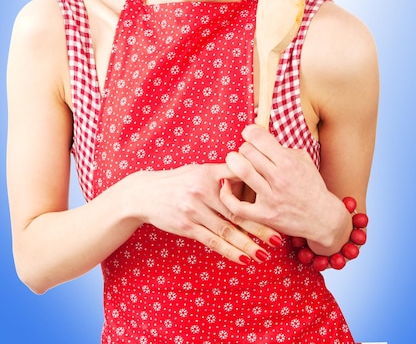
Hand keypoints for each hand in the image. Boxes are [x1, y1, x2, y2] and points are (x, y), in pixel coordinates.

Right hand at [131, 162, 280, 264]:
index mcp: (208, 173)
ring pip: (227, 230)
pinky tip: (243, 258)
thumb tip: (249, 174)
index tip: (276, 201)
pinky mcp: (187, 226)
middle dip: (259, 226)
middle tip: (278, 237)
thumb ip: (222, 173)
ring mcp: (194, 210)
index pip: (238, 180)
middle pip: (237, 211)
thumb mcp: (198, 170)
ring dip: (247, 244)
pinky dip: (230, 251)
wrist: (145, 194)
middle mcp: (202, 191)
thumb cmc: (177, 180)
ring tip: (264, 254)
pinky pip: (212, 242)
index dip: (258, 191)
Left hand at [220, 124, 331, 240]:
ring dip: (233, 163)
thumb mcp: (303, 160)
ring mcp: (270, 198)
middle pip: (247, 151)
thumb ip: (281, 147)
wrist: (323, 218)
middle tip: (246, 152)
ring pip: (241, 171)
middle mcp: (279, 178)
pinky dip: (226, 193)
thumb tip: (259, 135)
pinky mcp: (264, 216)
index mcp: (288, 162)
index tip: (249, 134)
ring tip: (234, 162)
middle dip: (244, 148)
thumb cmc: (311, 186)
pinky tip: (226, 184)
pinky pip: (236, 205)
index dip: (249, 132)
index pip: (259, 137)